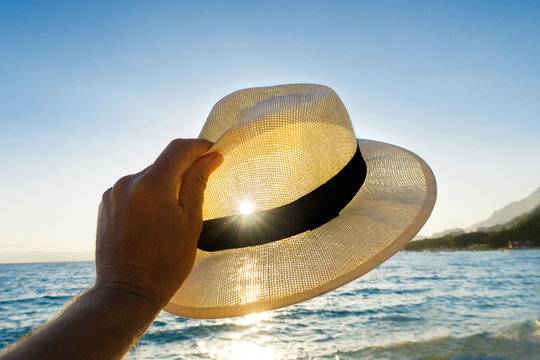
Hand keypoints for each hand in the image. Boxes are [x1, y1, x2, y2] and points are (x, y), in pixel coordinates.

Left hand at [95, 139, 222, 307]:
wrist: (127, 292)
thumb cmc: (165, 263)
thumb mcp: (191, 221)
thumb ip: (198, 182)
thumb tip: (211, 156)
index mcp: (151, 186)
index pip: (178, 149)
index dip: (199, 146)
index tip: (214, 151)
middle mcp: (128, 183)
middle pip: (163, 163)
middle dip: (184, 169)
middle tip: (202, 186)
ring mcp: (113, 193)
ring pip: (148, 176)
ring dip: (165, 183)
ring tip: (175, 211)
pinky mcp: (106, 204)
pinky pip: (134, 189)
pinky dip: (149, 194)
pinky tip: (155, 217)